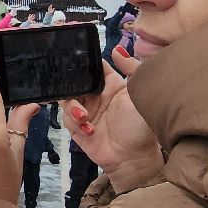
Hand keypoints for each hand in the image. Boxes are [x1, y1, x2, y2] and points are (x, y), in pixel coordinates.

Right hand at [59, 48, 161, 191]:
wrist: (134, 159)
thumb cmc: (141, 126)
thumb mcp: (139, 92)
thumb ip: (131, 68)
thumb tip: (117, 48)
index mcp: (110, 84)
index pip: (92, 67)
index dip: (81, 61)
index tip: (69, 54)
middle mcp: (96, 96)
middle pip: (73, 82)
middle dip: (69, 85)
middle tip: (70, 88)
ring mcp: (85, 112)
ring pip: (66, 100)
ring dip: (73, 108)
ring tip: (84, 116)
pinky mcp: (77, 128)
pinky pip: (67, 119)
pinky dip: (75, 123)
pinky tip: (89, 129)